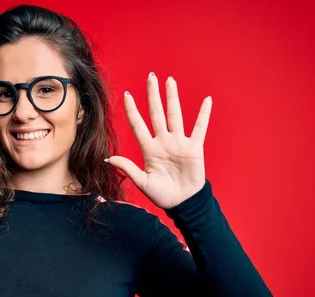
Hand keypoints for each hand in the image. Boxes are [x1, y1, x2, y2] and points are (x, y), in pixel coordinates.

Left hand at [105, 73, 210, 209]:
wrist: (182, 202)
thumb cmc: (162, 194)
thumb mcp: (142, 181)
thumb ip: (128, 167)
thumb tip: (108, 158)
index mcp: (149, 149)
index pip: (138, 125)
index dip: (132, 110)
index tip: (127, 94)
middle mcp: (163, 142)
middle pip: (157, 113)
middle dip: (153, 95)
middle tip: (151, 77)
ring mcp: (179, 143)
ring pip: (175, 115)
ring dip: (173, 98)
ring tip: (170, 81)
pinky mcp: (194, 148)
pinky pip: (200, 127)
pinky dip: (204, 114)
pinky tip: (207, 100)